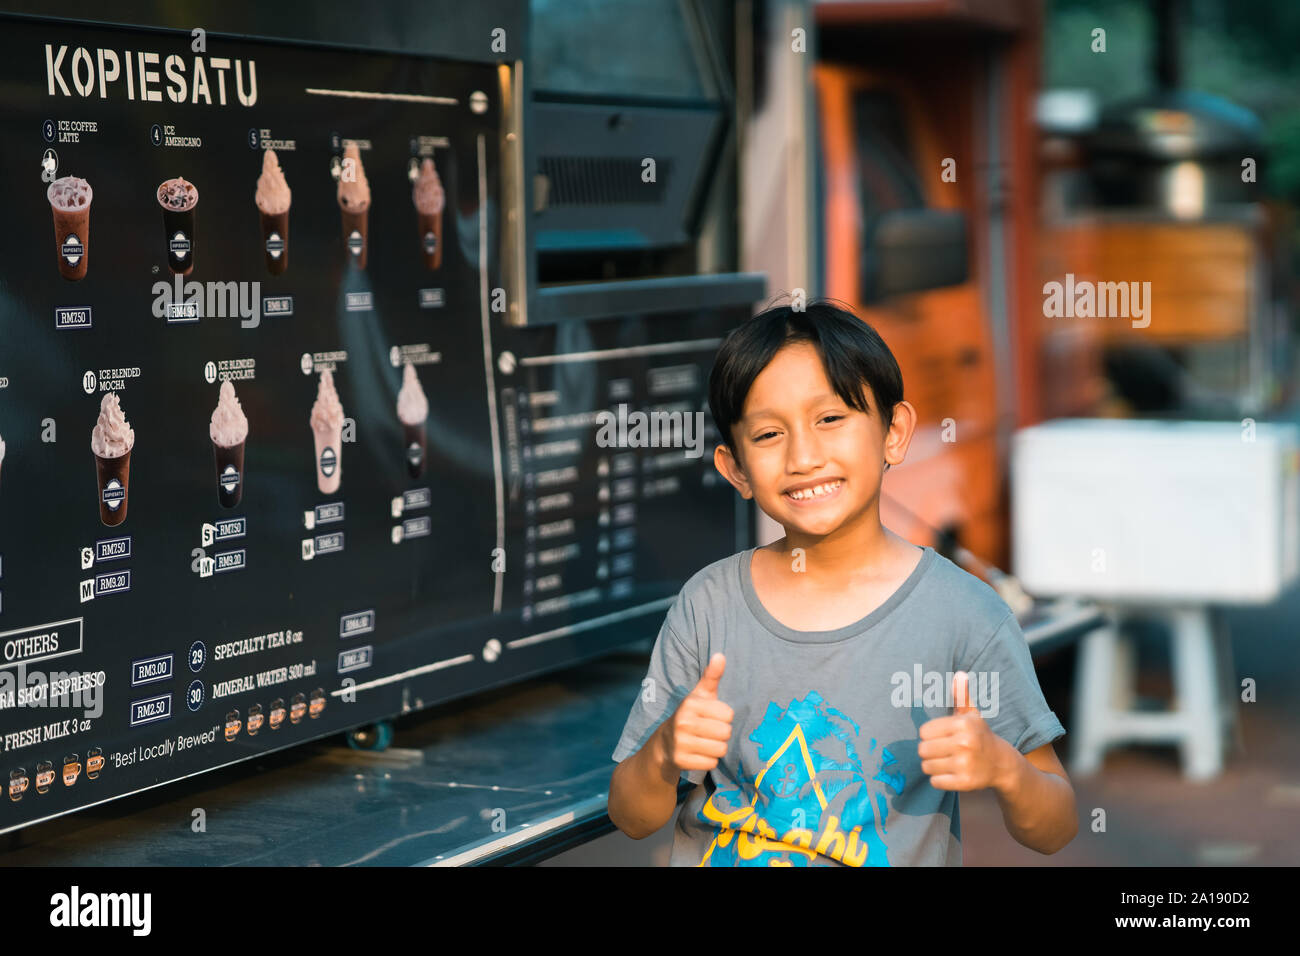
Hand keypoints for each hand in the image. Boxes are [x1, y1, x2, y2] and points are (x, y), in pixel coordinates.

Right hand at [657, 653, 732, 776]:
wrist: (663, 745)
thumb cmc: (689, 716)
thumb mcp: (699, 696)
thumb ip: (712, 676)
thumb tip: (721, 655)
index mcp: (690, 703)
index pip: (728, 714)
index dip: (723, 718)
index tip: (711, 718)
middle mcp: (683, 722)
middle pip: (726, 733)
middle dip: (721, 734)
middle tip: (708, 732)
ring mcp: (680, 742)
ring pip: (720, 749)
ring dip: (716, 749)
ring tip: (704, 743)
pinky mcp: (680, 761)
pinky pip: (711, 763)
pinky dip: (708, 761)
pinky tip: (698, 754)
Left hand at [918, 671, 1011, 791]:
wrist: (1002, 763)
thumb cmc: (979, 735)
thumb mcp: (972, 715)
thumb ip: (961, 696)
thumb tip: (960, 674)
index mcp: (963, 724)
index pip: (924, 732)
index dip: (930, 735)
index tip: (942, 737)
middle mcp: (964, 743)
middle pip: (923, 750)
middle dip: (930, 751)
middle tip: (944, 751)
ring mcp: (965, 764)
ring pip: (927, 767)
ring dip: (934, 766)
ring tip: (948, 762)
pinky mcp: (965, 782)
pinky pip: (935, 782)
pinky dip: (940, 780)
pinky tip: (952, 774)